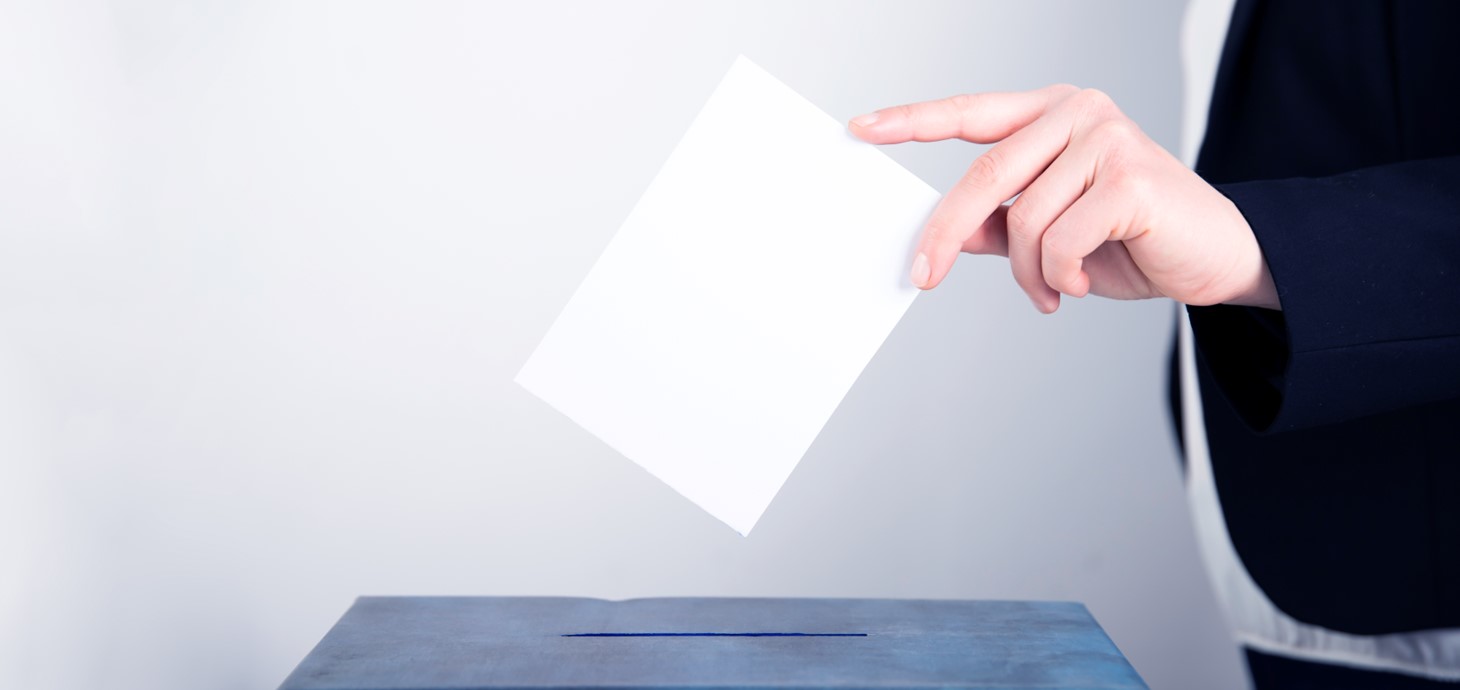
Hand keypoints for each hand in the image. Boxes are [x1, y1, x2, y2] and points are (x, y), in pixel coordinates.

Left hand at [850, 85, 1279, 312]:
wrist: (1217, 259)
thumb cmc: (1135, 240)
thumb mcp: (1053, 232)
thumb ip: (1001, 224)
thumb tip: (945, 235)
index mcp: (1054, 113)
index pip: (970, 112)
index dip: (913, 121)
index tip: (861, 128)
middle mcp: (1078, 112)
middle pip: (983, 176)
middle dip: (946, 234)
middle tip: (924, 275)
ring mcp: (1107, 137)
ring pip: (1022, 220)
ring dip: (1029, 274)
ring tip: (1053, 291)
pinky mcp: (1129, 177)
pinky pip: (1059, 242)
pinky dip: (1062, 277)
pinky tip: (1084, 283)